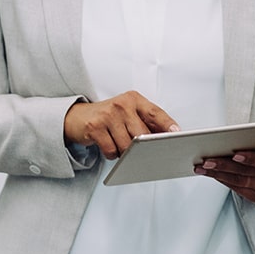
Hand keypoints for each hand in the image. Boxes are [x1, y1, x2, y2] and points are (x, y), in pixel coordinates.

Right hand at [63, 91, 178, 158]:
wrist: (77, 117)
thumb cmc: (108, 117)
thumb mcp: (128, 113)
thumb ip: (145, 122)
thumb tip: (166, 138)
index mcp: (134, 99)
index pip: (155, 112)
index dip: (167, 124)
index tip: (176, 133)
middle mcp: (122, 104)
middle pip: (142, 135)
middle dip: (143, 148)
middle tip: (141, 152)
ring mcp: (108, 115)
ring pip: (127, 146)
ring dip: (125, 152)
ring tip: (118, 143)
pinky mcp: (95, 127)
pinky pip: (111, 150)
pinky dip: (112, 154)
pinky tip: (108, 145)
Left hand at [196, 139, 254, 202]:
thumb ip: (250, 139)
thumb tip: (223, 140)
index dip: (251, 157)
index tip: (235, 154)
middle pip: (247, 172)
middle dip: (225, 166)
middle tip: (207, 161)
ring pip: (240, 182)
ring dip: (218, 174)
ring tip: (203, 167)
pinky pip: (238, 190)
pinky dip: (223, 181)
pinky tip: (212, 174)